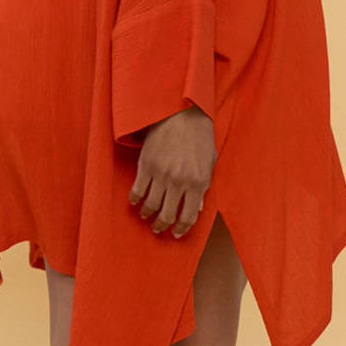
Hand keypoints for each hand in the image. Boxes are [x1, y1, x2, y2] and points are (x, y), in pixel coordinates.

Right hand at [129, 106, 215, 237]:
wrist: (180, 112)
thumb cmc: (198, 135)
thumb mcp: (209, 162)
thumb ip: (204, 187)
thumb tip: (197, 209)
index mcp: (198, 182)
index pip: (189, 216)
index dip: (182, 228)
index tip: (176, 233)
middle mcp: (179, 181)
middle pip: (167, 215)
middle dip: (162, 226)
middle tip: (158, 229)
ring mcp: (161, 174)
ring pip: (150, 205)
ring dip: (147, 215)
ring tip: (146, 217)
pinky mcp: (146, 165)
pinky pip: (138, 190)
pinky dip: (135, 199)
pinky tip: (136, 202)